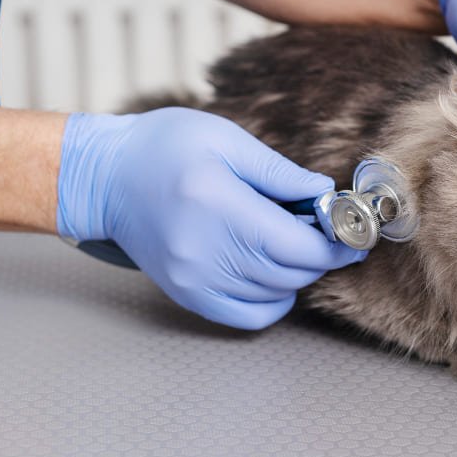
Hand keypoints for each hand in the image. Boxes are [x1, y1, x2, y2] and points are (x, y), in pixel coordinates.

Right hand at [57, 108, 364, 328]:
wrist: (104, 178)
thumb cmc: (165, 148)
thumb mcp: (227, 140)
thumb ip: (281, 172)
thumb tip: (326, 194)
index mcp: (221, 207)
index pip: (300, 247)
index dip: (337, 244)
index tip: (352, 231)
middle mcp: (207, 252)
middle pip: (294, 273)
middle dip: (321, 255)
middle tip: (323, 228)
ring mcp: (195, 280)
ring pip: (277, 295)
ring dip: (297, 273)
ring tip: (286, 239)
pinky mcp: (188, 295)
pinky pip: (251, 316)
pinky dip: (273, 298)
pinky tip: (269, 269)